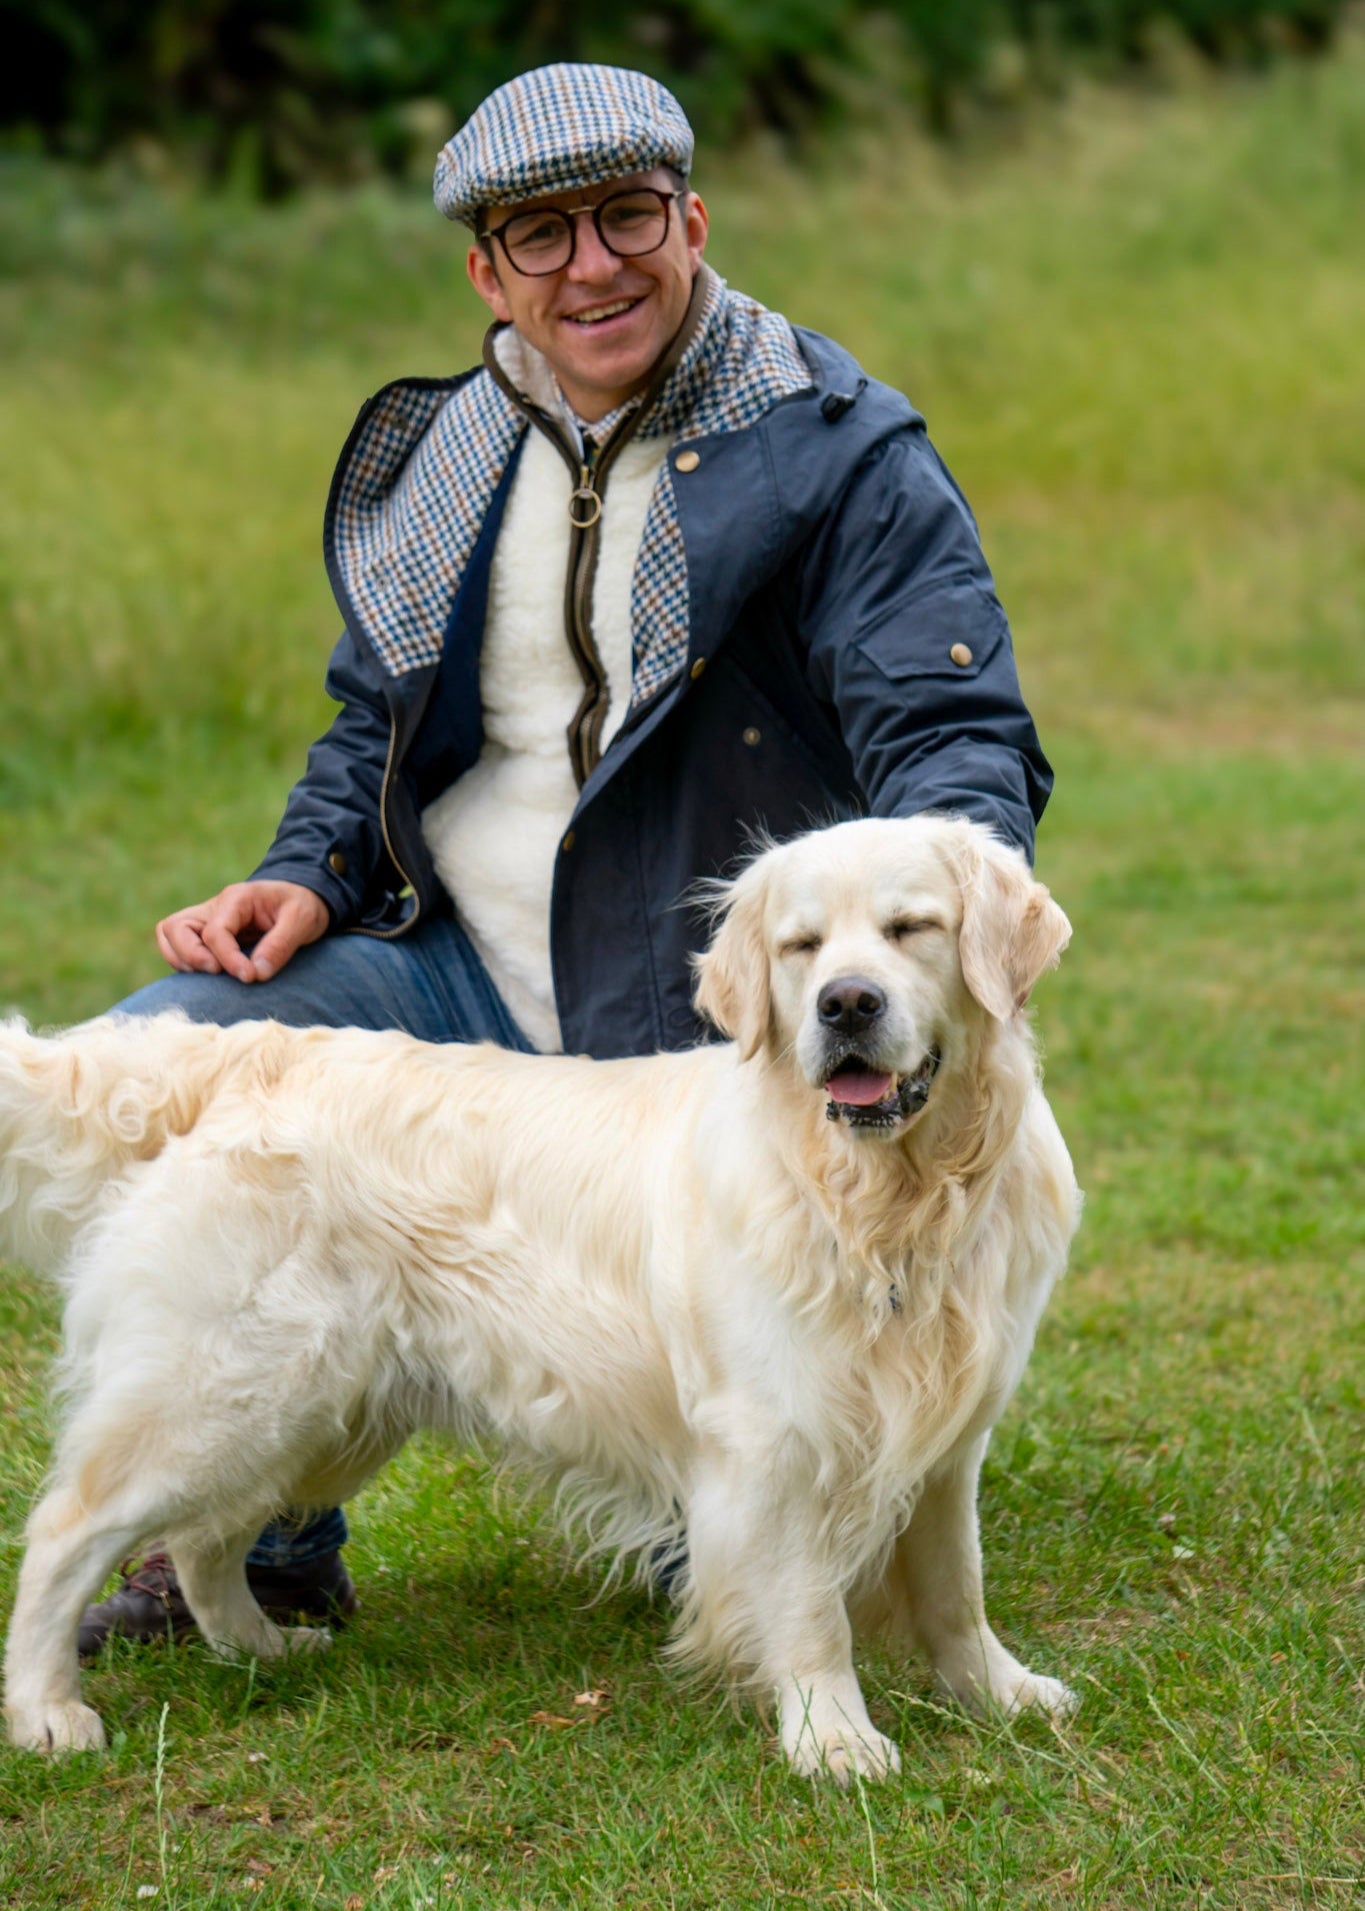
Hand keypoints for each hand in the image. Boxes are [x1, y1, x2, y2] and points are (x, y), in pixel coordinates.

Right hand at [155, 881, 329, 983]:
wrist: (301, 899)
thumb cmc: (302, 906)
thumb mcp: (302, 920)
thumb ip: (281, 945)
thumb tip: (257, 974)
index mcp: (236, 898)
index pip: (215, 931)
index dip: (228, 959)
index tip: (249, 977)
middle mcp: (214, 907)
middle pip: (175, 928)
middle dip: (191, 956)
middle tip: (218, 973)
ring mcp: (206, 920)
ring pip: (170, 935)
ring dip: (183, 960)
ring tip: (214, 976)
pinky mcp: (206, 934)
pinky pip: (178, 947)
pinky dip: (186, 963)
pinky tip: (212, 976)